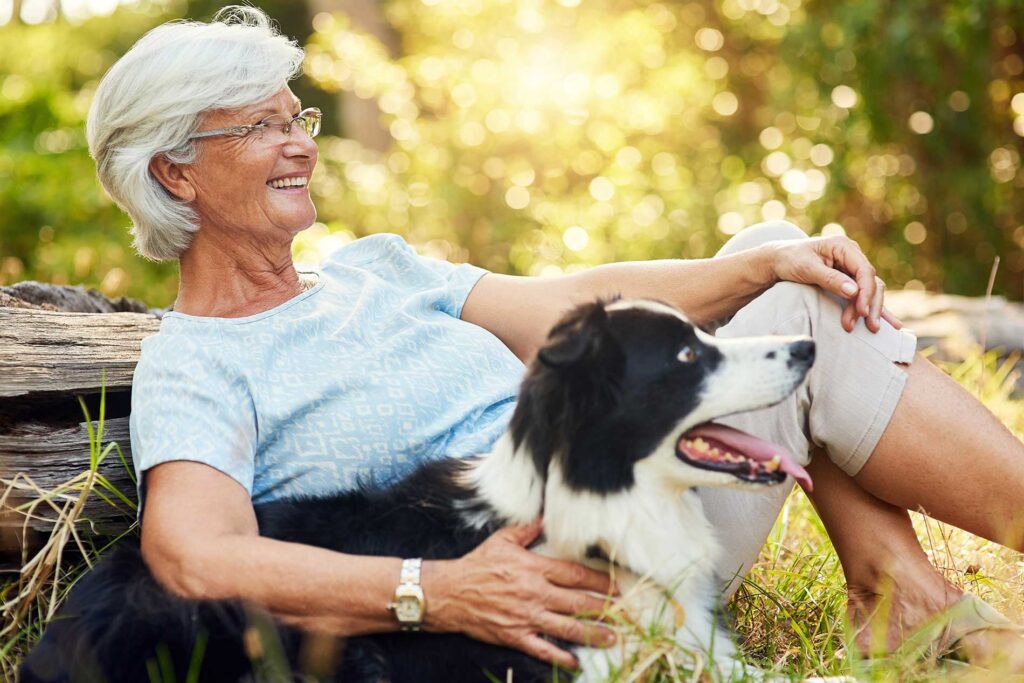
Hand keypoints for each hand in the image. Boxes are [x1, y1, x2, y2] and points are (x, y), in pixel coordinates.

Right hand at [421, 518, 617, 669]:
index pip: (576, 575)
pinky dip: (561, 656)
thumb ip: (527, 530)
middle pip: (578, 602)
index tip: (617, 586)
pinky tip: (576, 662)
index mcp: (534, 568)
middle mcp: (535, 593)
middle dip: (605, 608)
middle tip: (625, 613)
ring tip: (613, 637)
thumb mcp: (502, 540)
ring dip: (592, 633)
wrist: (450, 592)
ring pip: (567, 627)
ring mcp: (526, 617)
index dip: (600, 581)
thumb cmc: (477, 565)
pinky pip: (543, 648)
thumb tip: (545, 517)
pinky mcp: (516, 636)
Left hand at [761, 236, 903, 333]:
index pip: (864, 270)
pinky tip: (890, 323)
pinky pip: (864, 294)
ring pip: (870, 290)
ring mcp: (851, 267)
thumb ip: (830, 279)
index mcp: (844, 246)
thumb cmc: (790, 260)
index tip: (862, 312)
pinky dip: (872, 307)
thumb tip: (854, 292)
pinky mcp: (848, 279)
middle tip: (869, 326)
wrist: (777, 260)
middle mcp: (852, 255)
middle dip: (871, 305)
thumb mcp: (806, 268)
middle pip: (871, 281)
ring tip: (869, 328)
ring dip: (869, 309)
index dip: (866, 292)